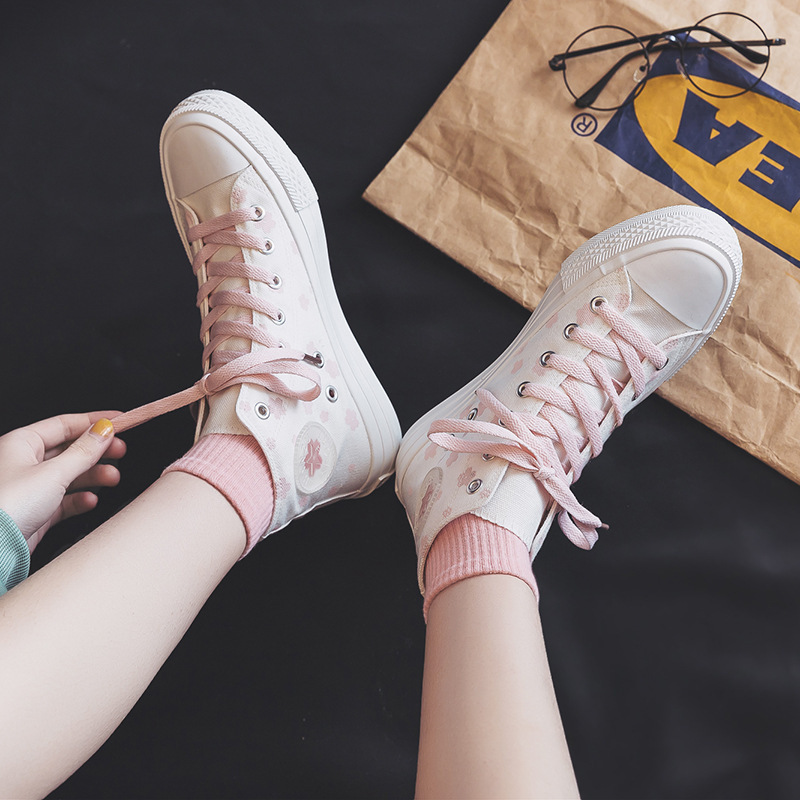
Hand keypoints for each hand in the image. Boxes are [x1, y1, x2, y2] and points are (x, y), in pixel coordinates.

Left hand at [0, 413, 126, 551]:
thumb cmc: (8, 506)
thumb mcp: (54, 473)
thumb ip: (84, 451)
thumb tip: (104, 430)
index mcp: (21, 443)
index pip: (64, 424)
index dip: (94, 422)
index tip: (119, 421)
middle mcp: (24, 463)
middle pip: (69, 449)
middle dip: (97, 451)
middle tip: (120, 450)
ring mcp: (30, 487)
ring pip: (70, 475)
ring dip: (93, 475)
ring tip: (112, 478)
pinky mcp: (36, 511)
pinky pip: (64, 499)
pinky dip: (80, 499)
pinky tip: (90, 500)